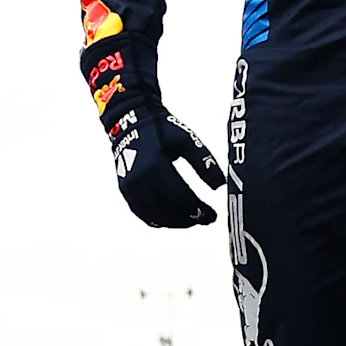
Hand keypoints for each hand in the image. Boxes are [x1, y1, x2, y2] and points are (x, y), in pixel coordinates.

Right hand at [114, 109, 227, 229]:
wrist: (129, 123)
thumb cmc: (160, 129)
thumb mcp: (186, 140)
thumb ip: (203, 161)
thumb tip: (219, 185)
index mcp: (155, 165)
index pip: (180, 197)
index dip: (198, 210)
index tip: (212, 215)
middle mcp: (139, 180)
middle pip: (168, 210)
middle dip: (189, 219)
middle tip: (205, 219)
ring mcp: (130, 187)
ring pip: (155, 216)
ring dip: (175, 222)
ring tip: (192, 220)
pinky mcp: (125, 191)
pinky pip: (143, 213)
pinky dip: (159, 220)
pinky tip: (173, 218)